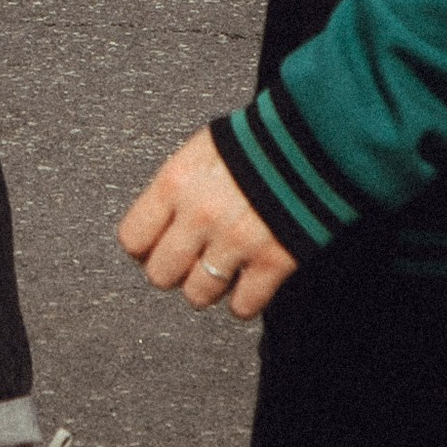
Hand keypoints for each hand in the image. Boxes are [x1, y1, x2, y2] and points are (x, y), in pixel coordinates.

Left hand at [119, 127, 297, 321]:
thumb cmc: (254, 142)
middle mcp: (199, 215)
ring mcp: (235, 241)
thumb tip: (157, 223)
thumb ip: (175, 188)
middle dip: (175, 270)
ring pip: (197, 295)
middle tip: (191, 260)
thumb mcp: (200, 152)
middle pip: (160, 275)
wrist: (313, 141)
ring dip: (208, 287)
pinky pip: (243, 306)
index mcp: (176, 182)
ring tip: (221, 270)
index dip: (144, 247)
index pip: (133, 238)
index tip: (156, 247)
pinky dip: (245, 301)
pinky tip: (249, 282)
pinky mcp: (272, 262)